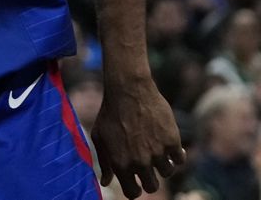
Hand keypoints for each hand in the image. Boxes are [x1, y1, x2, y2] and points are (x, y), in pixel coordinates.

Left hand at [91, 75, 185, 198]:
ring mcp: (157, 152)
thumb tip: (106, 183)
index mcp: (120, 164)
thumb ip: (104, 162)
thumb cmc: (110, 114)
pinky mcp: (172, 141)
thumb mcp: (100, 138)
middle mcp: (140, 162)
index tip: (135, 183)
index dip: (134, 189)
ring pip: (167, 173)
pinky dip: (177, 155)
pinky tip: (170, 146)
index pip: (132, 193)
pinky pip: (180, 160)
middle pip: (152, 187)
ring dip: (163, 165)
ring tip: (155, 151)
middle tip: (147, 168)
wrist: (128, 90)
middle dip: (149, 180)